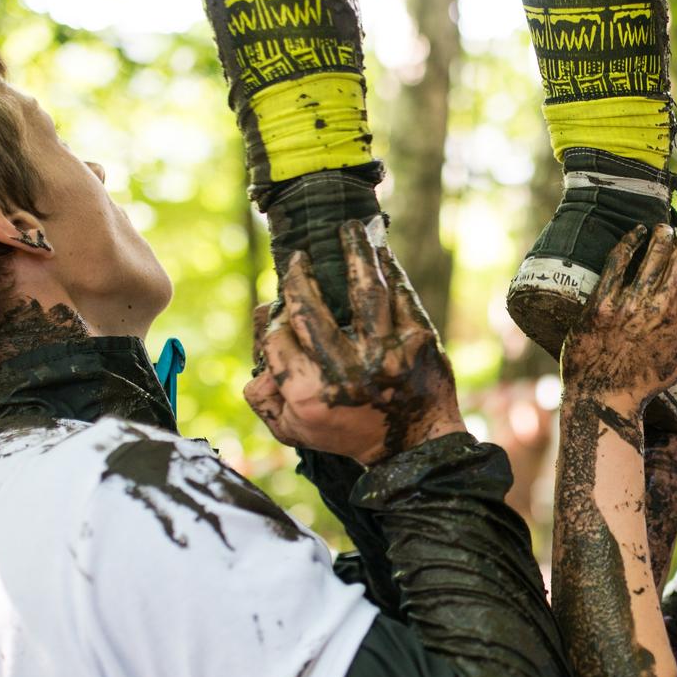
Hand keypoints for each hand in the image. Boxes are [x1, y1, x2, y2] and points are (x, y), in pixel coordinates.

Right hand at [244, 221, 465, 464]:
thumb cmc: (350, 434)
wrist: (415, 448)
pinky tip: (380, 252)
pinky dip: (388, 269)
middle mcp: (346, 372)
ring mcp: (386, 354)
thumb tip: (258, 345)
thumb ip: (263, 398)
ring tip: (347, 229)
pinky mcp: (419, 343)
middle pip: (310, 308)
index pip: (278, 339)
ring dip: (353, 252)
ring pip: (364, 290)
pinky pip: (401, 296)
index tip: (277, 305)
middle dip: (298, 278)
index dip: (274, 320)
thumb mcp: (295, 430)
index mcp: (310, 394)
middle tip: (299, 259)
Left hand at [561, 217, 676, 412]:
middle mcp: (665, 308)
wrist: (603, 396)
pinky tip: (637, 233)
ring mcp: (632, 303)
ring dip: (664, 231)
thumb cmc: (654, 376)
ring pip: (656, 246)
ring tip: (665, 230)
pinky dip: (631, 239)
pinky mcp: (603, 302)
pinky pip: (619, 257)